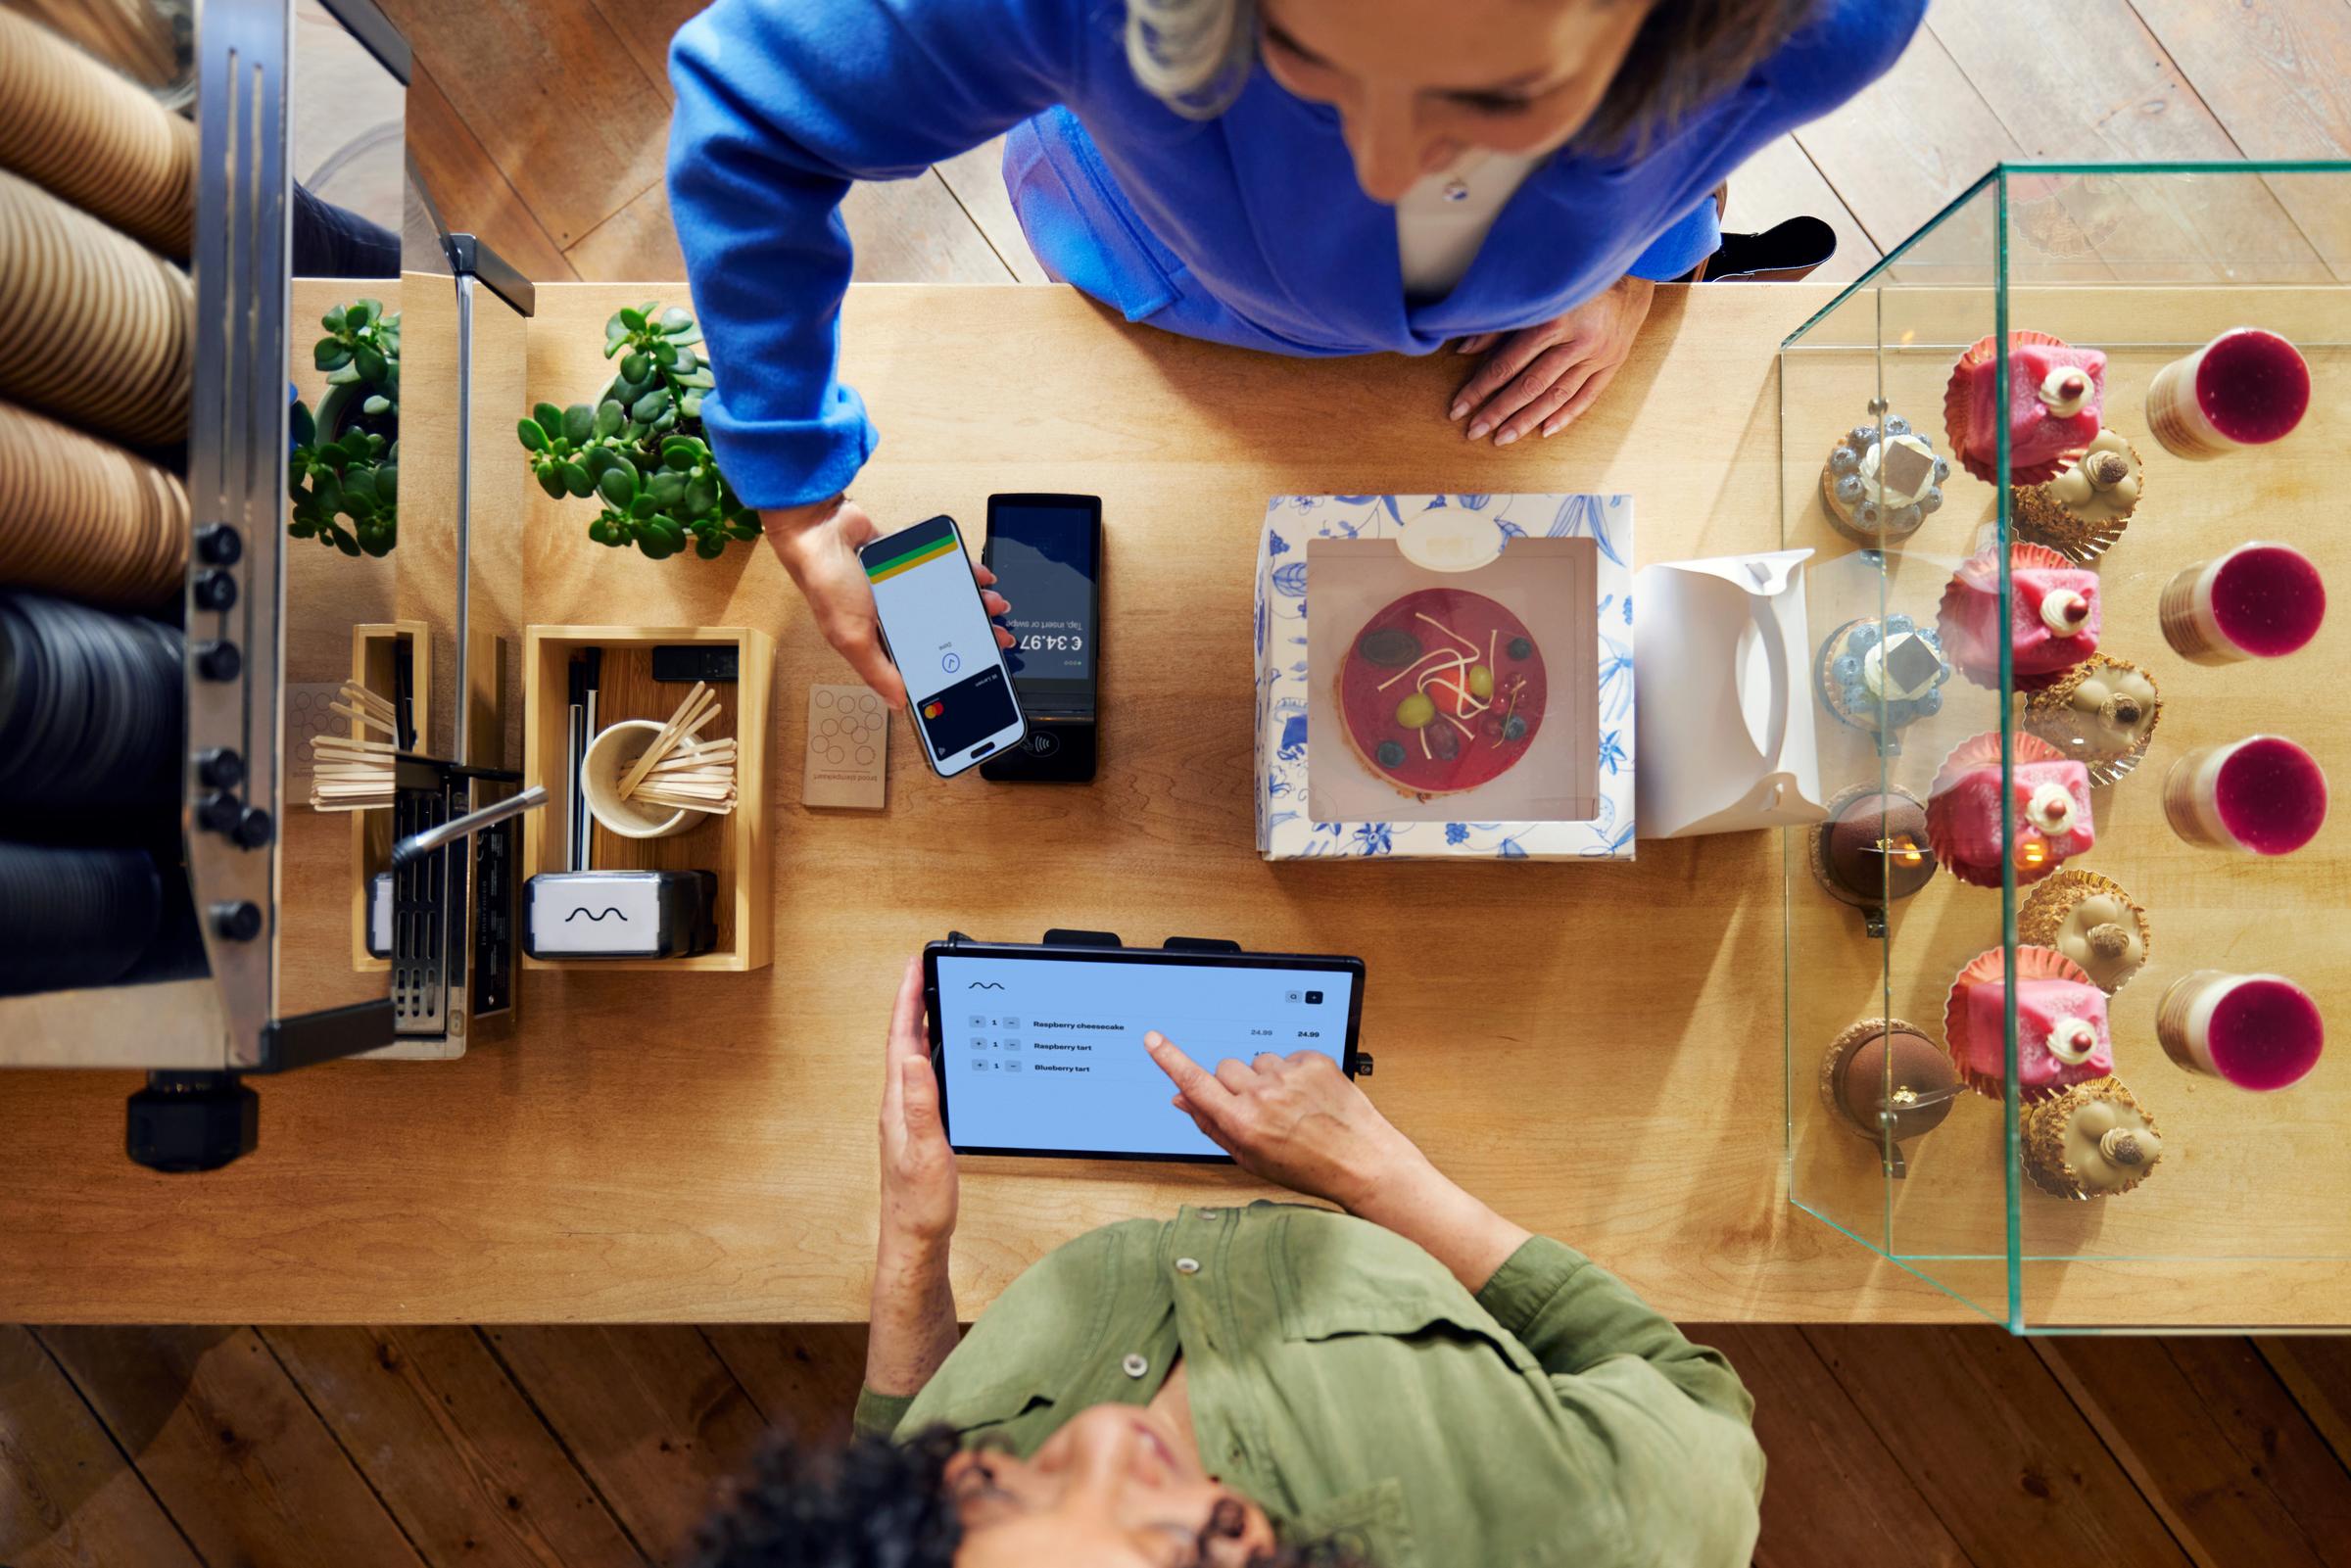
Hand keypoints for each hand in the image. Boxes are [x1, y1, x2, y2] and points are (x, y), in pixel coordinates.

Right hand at [763, 496, 1013, 709]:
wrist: (820, 529)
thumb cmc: (826, 583)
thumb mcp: (852, 638)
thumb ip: (878, 671)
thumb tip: (898, 703)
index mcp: (878, 640)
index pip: (921, 662)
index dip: (949, 669)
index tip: (977, 671)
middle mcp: (892, 616)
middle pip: (941, 630)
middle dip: (971, 632)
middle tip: (997, 636)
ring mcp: (901, 588)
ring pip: (947, 599)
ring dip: (973, 602)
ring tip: (994, 604)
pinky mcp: (908, 562)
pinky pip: (942, 569)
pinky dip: (963, 571)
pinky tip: (979, 576)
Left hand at [878, 956, 956, 1250]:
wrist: (914, 1239)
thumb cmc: (919, 1203)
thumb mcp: (925, 1150)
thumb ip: (921, 1104)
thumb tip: (911, 1057)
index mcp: (898, 1103)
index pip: (901, 1040)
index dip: (908, 1001)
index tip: (915, 967)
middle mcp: (898, 1105)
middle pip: (904, 1042)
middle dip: (914, 1004)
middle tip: (924, 973)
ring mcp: (906, 1116)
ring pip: (912, 1060)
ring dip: (921, 1027)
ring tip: (932, 1002)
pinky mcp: (918, 1129)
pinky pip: (922, 1079)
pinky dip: (931, 1057)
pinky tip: (941, 1059)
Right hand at [1143, 1030, 1429, 1211]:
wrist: (1362, 1161)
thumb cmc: (1308, 1167)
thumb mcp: (1251, 1158)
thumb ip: (1212, 1125)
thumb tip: (1182, 1100)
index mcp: (1243, 1123)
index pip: (1195, 1083)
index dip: (1170, 1059)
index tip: (1153, 1039)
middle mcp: (1263, 1096)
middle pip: (1225, 1068)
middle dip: (1233, 1085)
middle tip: (1257, 1107)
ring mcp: (1290, 1076)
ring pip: (1257, 1061)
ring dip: (1266, 1079)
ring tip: (1291, 1106)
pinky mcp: (1314, 1061)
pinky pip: (1288, 1057)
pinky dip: (1294, 1074)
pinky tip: (1309, 1098)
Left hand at [1449, 274, 1654, 446]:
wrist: (1629, 278)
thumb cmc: (1572, 284)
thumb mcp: (1537, 295)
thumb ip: (1501, 323)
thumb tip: (1464, 349)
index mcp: (1554, 319)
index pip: (1508, 363)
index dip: (1480, 387)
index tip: (1459, 408)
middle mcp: (1577, 341)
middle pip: (1530, 385)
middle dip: (1499, 411)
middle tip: (1474, 431)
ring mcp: (1598, 355)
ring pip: (1557, 396)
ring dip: (1527, 420)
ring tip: (1502, 438)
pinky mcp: (1613, 364)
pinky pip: (1587, 397)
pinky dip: (1565, 415)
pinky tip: (1544, 432)